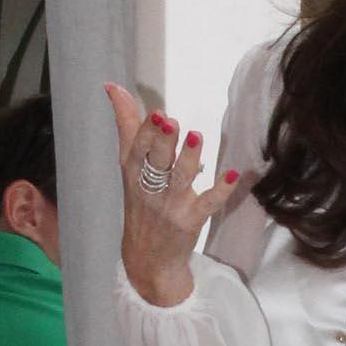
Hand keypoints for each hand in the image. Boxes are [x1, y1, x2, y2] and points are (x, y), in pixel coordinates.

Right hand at [107, 85, 240, 305]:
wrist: (147, 258)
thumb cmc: (141, 202)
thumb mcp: (128, 166)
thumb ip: (126, 125)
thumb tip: (113, 87)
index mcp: (134, 173)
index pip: (138, 150)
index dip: (146, 132)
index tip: (157, 114)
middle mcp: (151, 188)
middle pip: (157, 162)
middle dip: (163, 143)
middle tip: (172, 123)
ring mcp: (171, 206)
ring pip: (180, 179)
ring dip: (189, 158)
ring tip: (197, 137)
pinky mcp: (191, 221)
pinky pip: (207, 204)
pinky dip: (220, 190)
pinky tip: (231, 175)